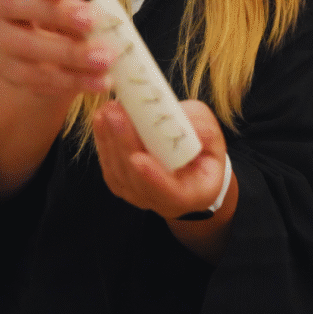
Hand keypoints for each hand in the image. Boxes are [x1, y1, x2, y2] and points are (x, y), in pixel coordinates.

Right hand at [0, 0, 126, 101]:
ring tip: (104, 60)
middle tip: (91, 21)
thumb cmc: (63, 12)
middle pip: (16, 5)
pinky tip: (96, 81)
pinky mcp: (5, 70)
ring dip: (68, 55)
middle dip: (55, 14)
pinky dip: (68, 80)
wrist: (47, 53)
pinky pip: (34, 78)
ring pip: (26, 48)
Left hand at [93, 98, 229, 220]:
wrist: (191, 159)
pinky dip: (104, 142)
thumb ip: (201, 128)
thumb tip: (182, 118)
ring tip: (107, 111)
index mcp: (193, 194)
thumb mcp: (212, 134)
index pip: (171, 194)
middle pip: (137, 181)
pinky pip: (109, 167)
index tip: (139, 158)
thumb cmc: (203, 147)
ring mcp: (140, 195)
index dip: (154, 177)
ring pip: (119, 174)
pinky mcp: (122, 183)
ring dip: (110, 141)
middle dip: (124, 145)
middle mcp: (164, 202)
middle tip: (116, 115)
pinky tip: (101, 120)